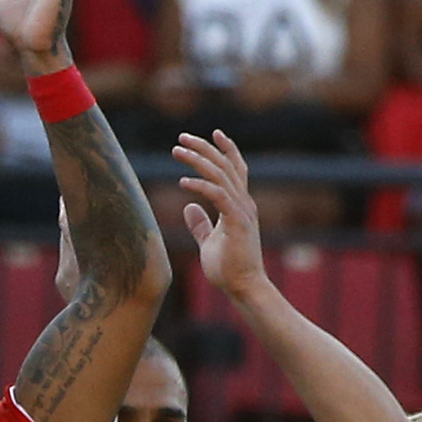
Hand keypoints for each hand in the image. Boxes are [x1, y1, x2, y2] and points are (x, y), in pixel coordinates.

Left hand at [170, 127, 272, 305]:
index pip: (235, 169)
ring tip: (177, 151)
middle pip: (226, 165)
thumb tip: (189, 208)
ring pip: (221, 175)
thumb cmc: (229, 268)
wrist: (244, 288)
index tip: (212, 134)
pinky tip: (182, 182)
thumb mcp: (209, 241)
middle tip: (182, 137)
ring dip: (198, 160)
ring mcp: (242, 211)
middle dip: (205, 148)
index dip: (225, 149)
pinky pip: (218, 195)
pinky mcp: (237, 222)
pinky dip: (201, 185)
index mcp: (239, 205)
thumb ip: (200, 224)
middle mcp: (244, 203)